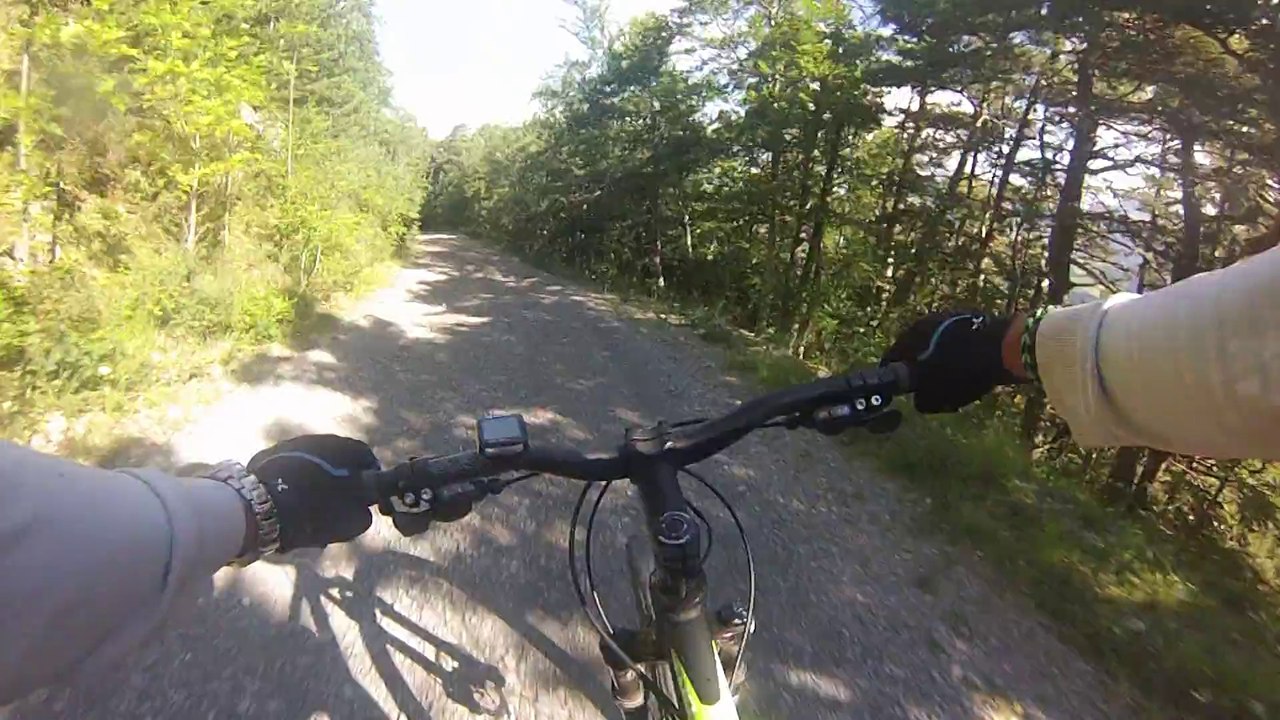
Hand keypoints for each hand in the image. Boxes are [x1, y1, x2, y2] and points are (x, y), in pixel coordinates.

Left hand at [247, 435, 379, 551]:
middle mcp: (324, 438)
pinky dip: (291, 480)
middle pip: (339, 460)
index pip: (369, 463)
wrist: (263, 509)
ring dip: (314, 480)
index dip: (369, 485)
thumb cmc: (316, 513)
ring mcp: (293, 443)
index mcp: (350, 449)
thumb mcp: (355, 520)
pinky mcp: (269, 453)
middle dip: (339, 481)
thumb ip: (365, 509)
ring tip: (308, 507)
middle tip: (335, 508)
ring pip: (312, 463)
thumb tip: (362, 506)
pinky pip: (288, 467)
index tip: (362, 504)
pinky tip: (286, 502)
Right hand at [881, 311, 1019, 413]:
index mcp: (911, 335)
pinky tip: (971, 368)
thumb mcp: (937, 396)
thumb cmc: (963, 372)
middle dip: (919, 365)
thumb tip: (919, 399)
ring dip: (940, 358)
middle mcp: (926, 320)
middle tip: (927, 385)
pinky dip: (958, 352)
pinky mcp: (973, 318)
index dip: (894, 376)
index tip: (902, 389)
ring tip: (952, 379)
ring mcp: (951, 316)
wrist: (1008, 347)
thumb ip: (921, 400)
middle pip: (914, 347)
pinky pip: (957, 339)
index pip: (891, 357)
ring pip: (937, 342)